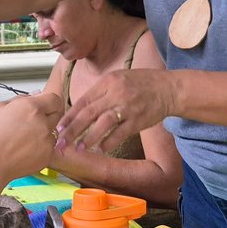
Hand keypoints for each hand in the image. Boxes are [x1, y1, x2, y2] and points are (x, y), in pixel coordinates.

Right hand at [0, 93, 62, 185]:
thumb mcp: (0, 108)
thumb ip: (21, 99)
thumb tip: (33, 97)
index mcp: (31, 107)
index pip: (54, 99)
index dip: (48, 101)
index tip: (43, 104)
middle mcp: (42, 122)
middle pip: (57, 113)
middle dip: (47, 114)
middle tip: (32, 120)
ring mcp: (47, 140)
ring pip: (52, 131)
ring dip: (43, 131)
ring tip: (24, 137)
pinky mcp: (47, 155)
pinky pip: (49, 146)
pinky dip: (41, 146)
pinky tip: (25, 148)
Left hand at [57, 69, 175, 155]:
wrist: (169, 88)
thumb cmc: (141, 83)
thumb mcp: (118, 78)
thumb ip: (100, 91)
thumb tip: (79, 108)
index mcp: (108, 82)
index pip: (83, 101)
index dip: (69, 116)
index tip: (58, 128)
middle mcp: (116, 93)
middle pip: (88, 113)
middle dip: (72, 129)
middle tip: (60, 142)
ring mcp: (127, 107)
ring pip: (103, 124)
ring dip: (89, 138)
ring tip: (78, 148)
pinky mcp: (138, 120)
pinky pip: (120, 133)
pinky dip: (109, 142)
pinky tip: (101, 149)